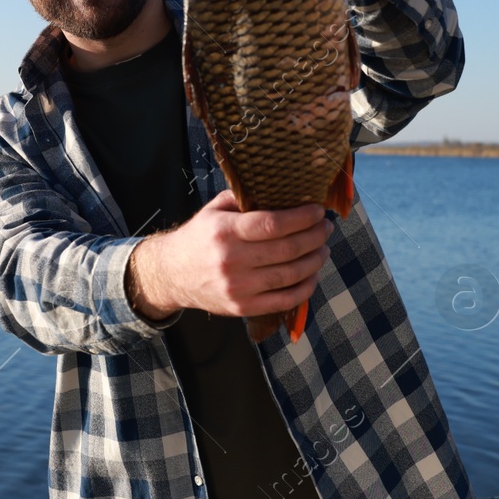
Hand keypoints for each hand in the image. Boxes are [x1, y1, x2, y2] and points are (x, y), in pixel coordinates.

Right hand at [127, 191, 330, 321]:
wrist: (172, 274)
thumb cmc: (199, 237)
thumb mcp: (214, 210)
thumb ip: (244, 199)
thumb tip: (283, 191)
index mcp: (225, 231)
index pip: (273, 224)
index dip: (302, 218)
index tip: (318, 211)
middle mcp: (231, 260)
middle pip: (287, 250)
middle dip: (314, 237)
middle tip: (326, 227)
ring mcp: (238, 287)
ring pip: (290, 275)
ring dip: (314, 261)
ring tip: (324, 248)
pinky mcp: (242, 307)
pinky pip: (283, 301)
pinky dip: (304, 288)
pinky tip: (312, 275)